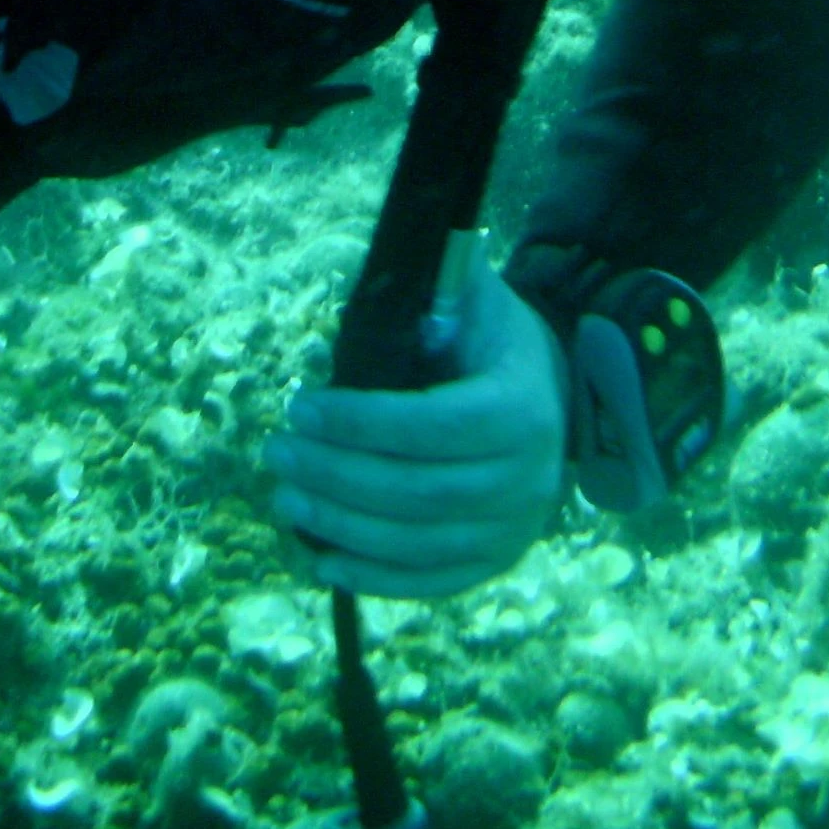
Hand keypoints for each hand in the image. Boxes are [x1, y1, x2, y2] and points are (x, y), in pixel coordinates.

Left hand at [262, 242, 568, 597]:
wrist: (552, 395)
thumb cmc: (492, 340)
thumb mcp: (474, 297)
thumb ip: (437, 276)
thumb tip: (393, 247)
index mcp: (520, 409)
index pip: (431, 425)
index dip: (358, 422)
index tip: (299, 406)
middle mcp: (527, 479)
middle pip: (416, 491)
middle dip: (334, 474)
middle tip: (276, 452)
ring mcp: (515, 528)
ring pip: (417, 542)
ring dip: (341, 525)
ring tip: (286, 498)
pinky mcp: (497, 559)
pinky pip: (432, 581)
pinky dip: (375, 578)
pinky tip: (321, 561)